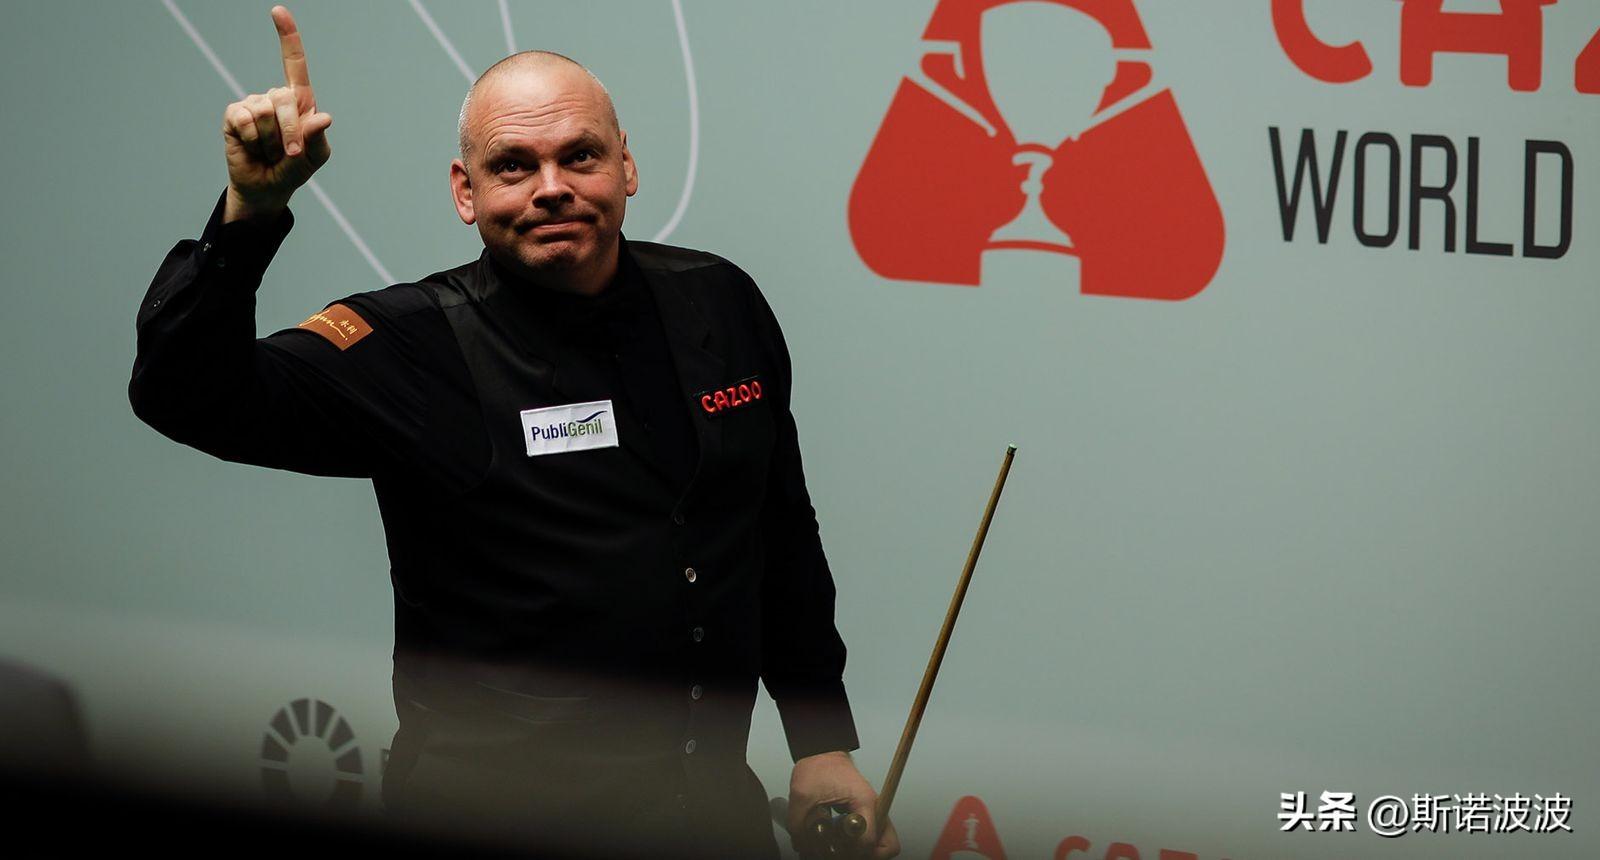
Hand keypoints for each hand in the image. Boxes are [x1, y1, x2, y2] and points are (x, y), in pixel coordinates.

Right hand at [221, 5, 331, 221]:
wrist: (267, 188)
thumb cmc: (294, 169)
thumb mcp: (315, 157)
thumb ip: (319, 139)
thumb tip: (323, 117)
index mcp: (299, 101)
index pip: (294, 63)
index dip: (287, 37)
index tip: (277, 11)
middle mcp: (274, 97)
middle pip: (283, 99)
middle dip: (289, 132)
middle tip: (288, 154)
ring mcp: (252, 104)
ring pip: (264, 112)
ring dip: (271, 141)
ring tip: (269, 151)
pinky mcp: (234, 115)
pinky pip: (244, 121)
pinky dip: (253, 140)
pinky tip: (251, 147)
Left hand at [787, 751, 900, 858]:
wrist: (823, 753)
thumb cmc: (819, 766)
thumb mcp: (802, 796)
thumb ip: (799, 825)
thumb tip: (802, 846)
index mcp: (864, 802)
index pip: (869, 840)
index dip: (853, 853)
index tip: (838, 853)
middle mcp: (874, 810)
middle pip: (887, 846)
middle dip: (866, 855)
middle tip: (844, 853)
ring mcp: (871, 814)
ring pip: (881, 844)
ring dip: (861, 851)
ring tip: (838, 847)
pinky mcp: (865, 816)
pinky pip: (870, 839)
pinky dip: (856, 845)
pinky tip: (837, 841)